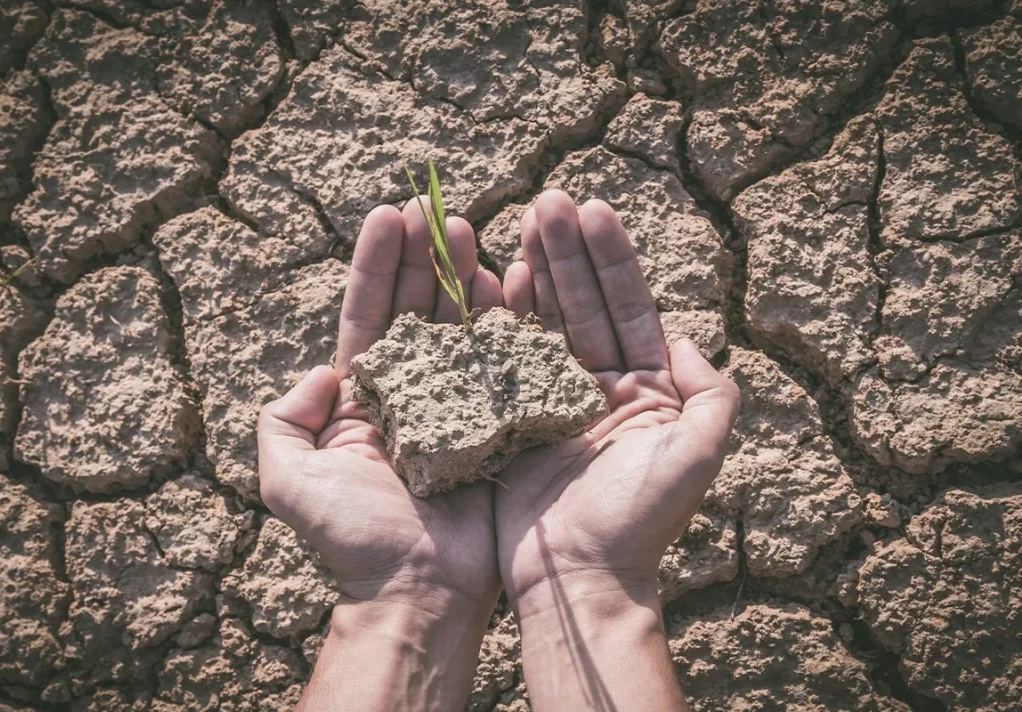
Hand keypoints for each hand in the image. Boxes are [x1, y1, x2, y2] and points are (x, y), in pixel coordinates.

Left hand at [257, 200, 503, 709]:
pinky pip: (503, 364)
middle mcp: (412, 395)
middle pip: (418, 310)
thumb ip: (283, 419)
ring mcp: (458, 406)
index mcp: (364, 400)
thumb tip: (323, 371)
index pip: (369, 316)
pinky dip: (508, 323)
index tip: (388, 214)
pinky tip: (512, 280)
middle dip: (425, 257)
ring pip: (462, 328)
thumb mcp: (286, 480)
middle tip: (436, 207)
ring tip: (471, 228)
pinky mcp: (497, 423)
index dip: (377, 266)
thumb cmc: (354, 541)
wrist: (419, 592)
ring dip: (465, 276)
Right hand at [496, 190, 739, 710]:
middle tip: (547, 200)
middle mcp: (600, 390)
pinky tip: (490, 280)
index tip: (594, 209)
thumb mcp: (697, 455)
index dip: (611, 259)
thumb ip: (710, 394)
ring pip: (543, 325)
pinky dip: (499, 321)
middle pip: (583, 305)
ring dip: (534, 272)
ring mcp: (554, 404)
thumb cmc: (639, 522)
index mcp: (646, 392)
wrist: (578, 579)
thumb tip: (689, 341)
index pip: (629, 309)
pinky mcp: (515, 422)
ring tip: (519, 221)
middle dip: (567, 252)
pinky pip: (505, 361)